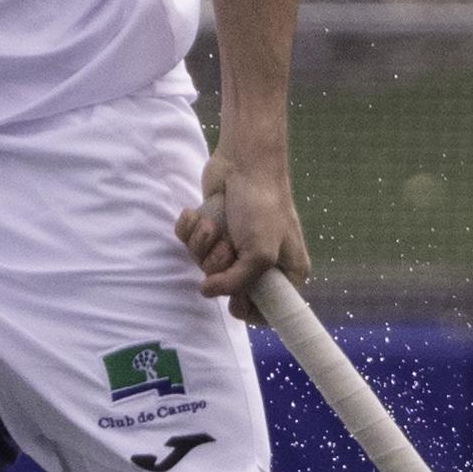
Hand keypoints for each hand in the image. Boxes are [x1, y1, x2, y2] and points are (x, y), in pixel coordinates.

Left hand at [174, 153, 309, 323]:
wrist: (244, 161)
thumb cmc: (262, 206)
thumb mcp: (260, 254)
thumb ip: (236, 283)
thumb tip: (206, 291)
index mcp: (284, 270)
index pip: (265, 310)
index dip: (246, 308)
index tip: (236, 300)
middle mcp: (258, 260)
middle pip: (226, 288)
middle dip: (220, 265)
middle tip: (230, 247)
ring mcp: (232, 243)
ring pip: (202, 263)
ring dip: (204, 243)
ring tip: (217, 224)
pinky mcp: (211, 227)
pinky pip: (188, 242)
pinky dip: (190, 227)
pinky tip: (201, 214)